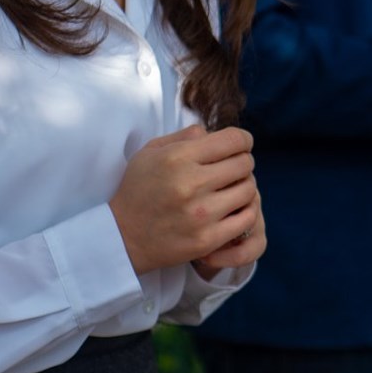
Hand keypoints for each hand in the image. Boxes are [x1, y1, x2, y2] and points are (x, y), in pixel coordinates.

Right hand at [109, 124, 258, 275]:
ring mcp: (200, 214)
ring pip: (249, 189)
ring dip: (244, 186)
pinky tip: (233, 209)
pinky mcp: (206, 239)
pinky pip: (246, 218)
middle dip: (243, 162)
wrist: (122, 237)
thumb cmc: (139, 189)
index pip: (233, 140)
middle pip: (245, 163)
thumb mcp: (151, 152)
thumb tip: (214, 132)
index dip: (243, 140)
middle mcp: (191, 184)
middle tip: (233, 168)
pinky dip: (245, 211)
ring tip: (231, 188)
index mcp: (178, 157)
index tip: (240, 145)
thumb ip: (186, 136)